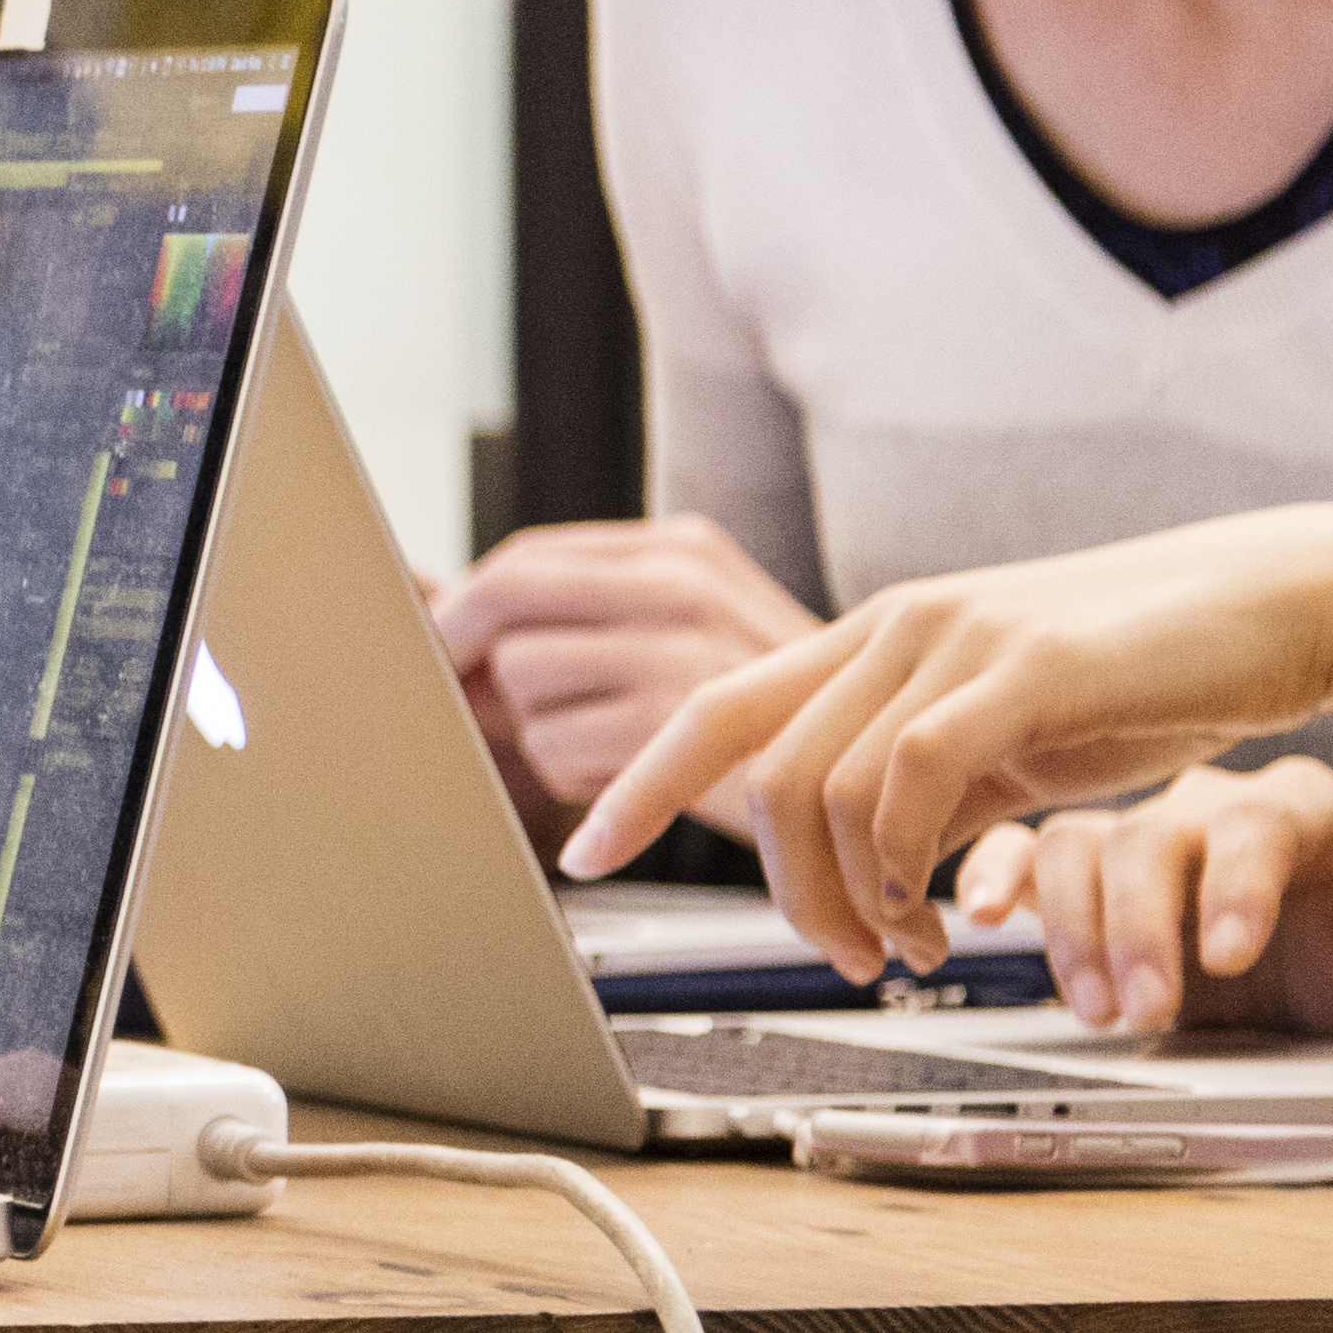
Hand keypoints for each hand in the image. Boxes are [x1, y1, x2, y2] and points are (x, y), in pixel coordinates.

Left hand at [424, 514, 826, 831]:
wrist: (890, 778)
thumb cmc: (778, 721)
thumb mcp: (695, 634)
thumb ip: (594, 616)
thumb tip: (442, 614)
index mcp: (683, 550)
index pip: (527, 556)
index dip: (467, 607)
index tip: (447, 647)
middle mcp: (679, 582)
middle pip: (501, 598)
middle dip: (464, 654)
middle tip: (468, 696)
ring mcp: (676, 645)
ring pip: (519, 676)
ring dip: (540, 727)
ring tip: (612, 747)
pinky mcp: (670, 720)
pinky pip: (552, 745)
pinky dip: (573, 776)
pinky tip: (633, 782)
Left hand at [558, 503, 1332, 979]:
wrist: (1282, 607)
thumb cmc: (1155, 671)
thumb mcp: (1013, 734)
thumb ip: (931, 782)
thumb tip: (870, 861)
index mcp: (881, 637)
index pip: (717, 706)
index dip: (636, 780)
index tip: (581, 853)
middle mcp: (897, 625)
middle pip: (756, 769)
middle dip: (777, 891)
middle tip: (837, 959)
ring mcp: (954, 639)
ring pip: (822, 785)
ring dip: (845, 896)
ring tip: (899, 948)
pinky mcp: (1021, 668)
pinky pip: (906, 776)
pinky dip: (901, 861)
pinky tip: (935, 912)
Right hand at [963, 765, 1332, 1049]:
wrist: (1326, 951)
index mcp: (1301, 814)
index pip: (1257, 828)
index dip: (1235, 888)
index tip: (1227, 958)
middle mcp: (1208, 808)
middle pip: (1150, 838)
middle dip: (1139, 927)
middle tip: (1144, 1011)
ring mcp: (1138, 832)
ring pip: (1075, 843)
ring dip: (1068, 928)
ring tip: (1095, 1011)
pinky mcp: (1083, 866)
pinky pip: (1020, 846)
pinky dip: (990, 875)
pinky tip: (975, 919)